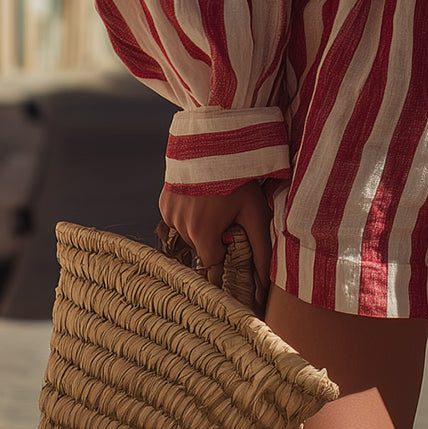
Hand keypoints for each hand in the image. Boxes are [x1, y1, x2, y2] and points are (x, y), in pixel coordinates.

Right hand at [159, 180, 271, 307]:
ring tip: (214, 200)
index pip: (211, 261)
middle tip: (227, 211)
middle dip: (213, 236)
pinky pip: (176, 218)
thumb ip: (260, 251)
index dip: (225, 249)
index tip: (233, 234)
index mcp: (201, 233)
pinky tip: (200, 195)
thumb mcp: (255, 212)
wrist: (214, 141)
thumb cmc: (239, 178)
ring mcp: (168, 214)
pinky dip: (188, 212)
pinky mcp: (163, 202)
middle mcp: (180, 227)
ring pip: (187, 233)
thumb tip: (263, 288)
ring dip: (200, 224)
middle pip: (200, 246)